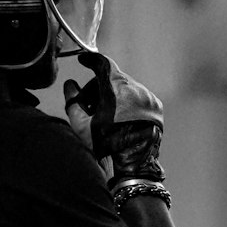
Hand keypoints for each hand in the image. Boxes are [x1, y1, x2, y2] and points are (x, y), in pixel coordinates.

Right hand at [63, 51, 164, 182]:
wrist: (133, 166)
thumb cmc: (106, 146)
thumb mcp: (82, 125)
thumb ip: (73, 101)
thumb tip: (69, 85)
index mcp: (115, 89)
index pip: (102, 64)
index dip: (91, 60)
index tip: (84, 61)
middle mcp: (135, 89)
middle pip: (113, 78)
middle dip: (100, 87)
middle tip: (90, 104)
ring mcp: (148, 97)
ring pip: (127, 87)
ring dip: (115, 94)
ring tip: (106, 115)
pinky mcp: (156, 107)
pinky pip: (139, 97)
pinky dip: (129, 102)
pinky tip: (121, 118)